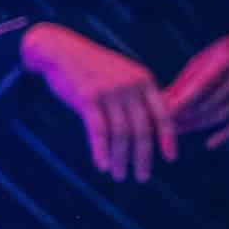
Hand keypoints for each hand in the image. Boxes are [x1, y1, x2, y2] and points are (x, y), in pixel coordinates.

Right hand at [22, 22, 174, 182]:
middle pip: (142, 129)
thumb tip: (149, 127)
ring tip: (119, 176)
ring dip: (121, 159)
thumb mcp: (121, 75)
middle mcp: (130, 86)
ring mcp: (109, 92)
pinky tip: (101, 166)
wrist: (59, 51)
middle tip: (142, 177)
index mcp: (144, 80)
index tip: (170, 159)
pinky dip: (100, 151)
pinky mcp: (87, 98)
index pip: (163, 115)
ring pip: (120, 134)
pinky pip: (98, 131)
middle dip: (143, 157)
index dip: (168, 139)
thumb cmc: (90, 67)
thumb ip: (136, 95)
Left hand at [163, 31, 228, 149]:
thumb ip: (184, 82)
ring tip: (177, 130)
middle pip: (210, 104)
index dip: (182, 103)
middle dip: (186, 117)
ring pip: (222, 115)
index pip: (201, 87)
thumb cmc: (220, 53)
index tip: (164, 114)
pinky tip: (209, 144)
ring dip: (198, 125)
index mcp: (228, 58)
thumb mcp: (200, 59)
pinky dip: (225, 135)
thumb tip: (162, 103)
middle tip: (166, 126)